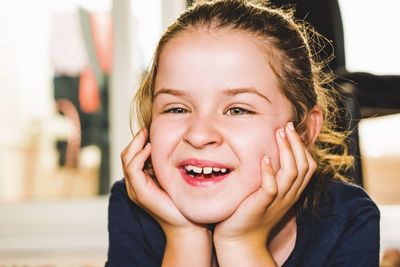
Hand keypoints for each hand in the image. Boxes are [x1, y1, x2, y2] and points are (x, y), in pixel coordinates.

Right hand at [121, 128, 211, 266]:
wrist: (187, 224)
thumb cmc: (184, 201)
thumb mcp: (173, 176)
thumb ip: (166, 164)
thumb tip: (171, 144)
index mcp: (142, 180)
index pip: (133, 155)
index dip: (140, 141)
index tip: (151, 129)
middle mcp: (135, 184)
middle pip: (127, 155)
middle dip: (136, 140)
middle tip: (147, 128)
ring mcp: (135, 189)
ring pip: (127, 159)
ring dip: (136, 144)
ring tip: (147, 135)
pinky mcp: (140, 193)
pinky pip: (133, 168)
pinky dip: (139, 156)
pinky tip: (150, 149)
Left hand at [213, 122, 316, 265]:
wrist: (240, 239)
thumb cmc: (250, 212)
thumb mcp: (267, 192)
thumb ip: (272, 176)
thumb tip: (268, 153)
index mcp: (291, 192)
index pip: (308, 166)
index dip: (302, 147)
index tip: (291, 130)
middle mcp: (289, 195)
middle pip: (303, 166)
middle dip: (296, 143)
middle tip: (287, 125)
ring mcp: (277, 201)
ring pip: (291, 173)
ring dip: (286, 151)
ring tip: (278, 134)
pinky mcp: (262, 205)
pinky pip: (271, 188)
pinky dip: (269, 172)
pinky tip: (265, 158)